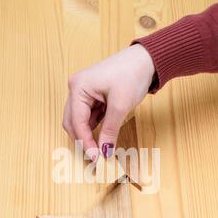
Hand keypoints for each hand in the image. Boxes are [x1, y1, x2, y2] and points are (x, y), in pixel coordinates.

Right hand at [62, 44, 154, 160]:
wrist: (146, 59)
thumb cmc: (132, 74)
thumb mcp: (120, 106)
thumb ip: (109, 131)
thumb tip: (104, 151)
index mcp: (79, 87)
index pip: (77, 122)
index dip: (86, 142)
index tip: (96, 158)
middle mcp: (76, 88)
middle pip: (72, 122)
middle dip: (83, 140)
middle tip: (96, 156)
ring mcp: (83, 91)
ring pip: (78, 120)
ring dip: (88, 134)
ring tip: (100, 148)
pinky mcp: (92, 95)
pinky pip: (88, 115)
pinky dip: (94, 127)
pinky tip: (103, 135)